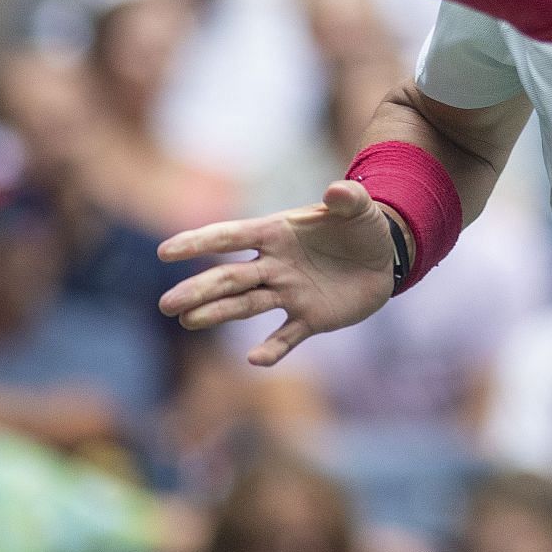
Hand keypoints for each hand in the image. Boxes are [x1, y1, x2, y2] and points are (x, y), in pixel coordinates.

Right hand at [157, 180, 395, 365]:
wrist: (385, 259)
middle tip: (168, 304)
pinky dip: (272, 349)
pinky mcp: (309, 318)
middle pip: (230, 278)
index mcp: (278, 233)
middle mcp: (275, 265)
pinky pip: (286, 337)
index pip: (231, 237)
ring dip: (217, 314)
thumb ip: (348, 198)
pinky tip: (255, 360)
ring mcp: (289, 293)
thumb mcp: (361, 208)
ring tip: (188, 321)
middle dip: (199, 290)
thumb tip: (335, 190)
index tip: (166, 251)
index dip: (199, 242)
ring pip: (246, 305)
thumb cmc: (363, 227)